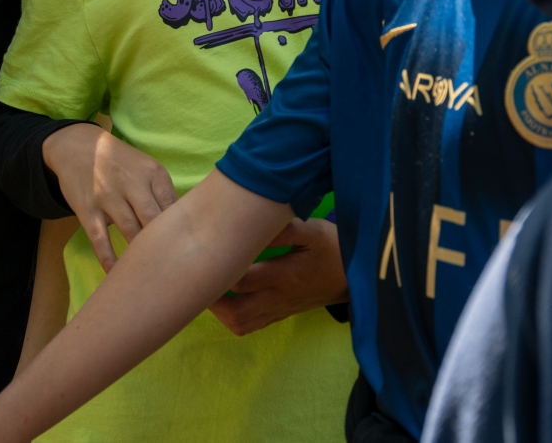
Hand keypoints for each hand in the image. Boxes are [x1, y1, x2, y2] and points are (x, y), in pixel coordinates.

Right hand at [42, 124, 175, 270]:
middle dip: (164, 244)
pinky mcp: (87, 208)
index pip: (174, 206)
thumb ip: (164, 196)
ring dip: (140, 254)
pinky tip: (116, 275)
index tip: (189, 253)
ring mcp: (108, 195)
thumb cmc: (122, 164)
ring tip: (151, 276)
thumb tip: (185, 229)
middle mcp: (132, 182)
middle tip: (174, 269)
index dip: (181, 231)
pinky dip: (109, 259)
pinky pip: (100, 239)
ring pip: (130, 230)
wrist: (79, 146)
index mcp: (154, 173)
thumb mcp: (147, 169)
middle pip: (153, 219)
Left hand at [207, 217, 347, 335]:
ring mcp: (278, 310)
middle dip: (212, 298)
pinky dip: (233, 318)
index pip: (241, 280)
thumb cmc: (331, 249)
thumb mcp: (314, 231)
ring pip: (240, 324)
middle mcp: (278, 298)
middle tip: (198, 276)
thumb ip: (286, 228)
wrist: (353, 277)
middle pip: (235, 312)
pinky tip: (225, 300)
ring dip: (219, 312)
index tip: (203, 253)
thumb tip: (257, 223)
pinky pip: (251, 327)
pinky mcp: (280, 315)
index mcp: (284, 275)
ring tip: (208, 290)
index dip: (219, 271)